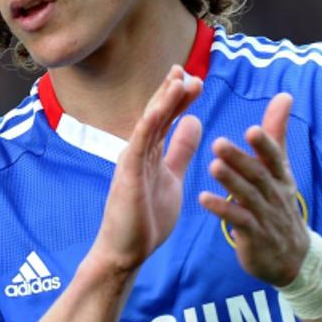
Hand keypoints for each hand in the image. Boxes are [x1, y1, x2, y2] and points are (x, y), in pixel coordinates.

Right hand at [93, 65, 202, 273]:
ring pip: (149, 123)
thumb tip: (195, 123)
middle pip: (156, 114)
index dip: (178, 97)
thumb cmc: (146, 219)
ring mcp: (131, 161)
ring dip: (163, 100)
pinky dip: (148, 124)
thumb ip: (181, 151)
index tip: (193, 79)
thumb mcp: (172, 177)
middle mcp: (139, 151)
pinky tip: (159, 109)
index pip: (166, 118)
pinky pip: (139, 144)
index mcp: (150, 152)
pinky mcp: (127, 174)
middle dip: (171, 91)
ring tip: (179, 79)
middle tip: (186, 70)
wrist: (126, 252)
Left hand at [198, 92, 308, 285]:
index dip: (265, 144)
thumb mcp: (280, 169)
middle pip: (258, 175)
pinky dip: (222, 209)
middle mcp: (275, 194)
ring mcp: (265, 216)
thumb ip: (276, 134)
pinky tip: (203, 199)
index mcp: (280, 176)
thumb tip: (284, 95)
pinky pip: (237, 221)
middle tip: (218, 143)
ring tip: (212, 166)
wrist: (289, 257)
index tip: (253, 129)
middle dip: (240, 159)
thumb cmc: (278, 204)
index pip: (275, 157)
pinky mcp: (253, 235)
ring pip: (247, 196)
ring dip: (230, 181)